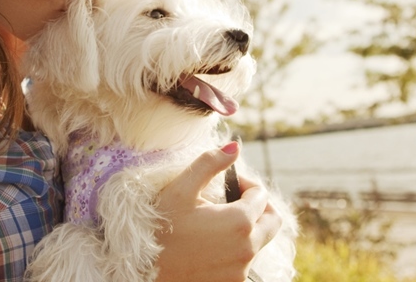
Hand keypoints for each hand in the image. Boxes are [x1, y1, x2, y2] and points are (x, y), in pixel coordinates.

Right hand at [154, 142, 281, 281]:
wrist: (143, 272)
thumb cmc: (159, 229)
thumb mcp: (179, 190)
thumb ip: (209, 164)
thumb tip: (234, 147)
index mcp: (240, 221)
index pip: (262, 195)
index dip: (246, 184)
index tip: (229, 184)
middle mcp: (247, 248)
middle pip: (272, 221)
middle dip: (258, 207)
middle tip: (235, 201)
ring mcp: (241, 270)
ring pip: (259, 242)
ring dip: (246, 229)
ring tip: (217, 223)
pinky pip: (245, 262)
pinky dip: (236, 250)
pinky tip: (211, 244)